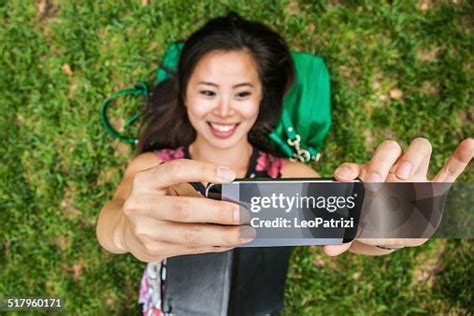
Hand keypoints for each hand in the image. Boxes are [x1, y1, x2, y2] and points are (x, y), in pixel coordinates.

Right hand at [119, 159, 254, 262]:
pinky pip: (191, 247)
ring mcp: (145, 230)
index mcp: (144, 181)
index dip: (204, 170)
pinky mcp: (153, 249)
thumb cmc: (156, 200)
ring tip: (244, 232)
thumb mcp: (166, 186)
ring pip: (190, 234)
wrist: (126, 228)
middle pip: (185, 208)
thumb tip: (233, 195)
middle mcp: (140, 205)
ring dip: (223, 235)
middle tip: (243, 214)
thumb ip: (192, 186)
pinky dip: (214, 245)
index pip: (176, 170)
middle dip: (219, 212)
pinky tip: (229, 241)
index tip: (231, 175)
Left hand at [325, 137, 473, 255]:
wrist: (389, 227)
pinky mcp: (435, 187)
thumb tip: (327, 251)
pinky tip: (469, 144)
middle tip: (373, 182)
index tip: (341, 177)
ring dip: (411, 157)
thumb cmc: (369, 220)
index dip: (348, 170)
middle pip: (389, 148)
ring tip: (403, 175)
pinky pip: (450, 170)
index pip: (357, 166)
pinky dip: (460, 158)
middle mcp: (390, 169)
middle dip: (380, 162)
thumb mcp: (357, 227)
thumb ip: (345, 235)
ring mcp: (414, 174)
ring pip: (419, 149)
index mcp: (366, 175)